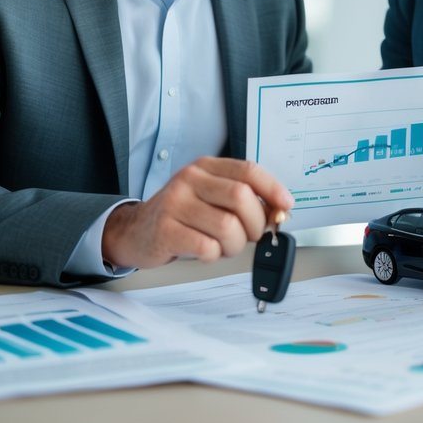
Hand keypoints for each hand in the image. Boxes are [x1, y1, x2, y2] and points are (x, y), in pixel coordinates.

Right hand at [102, 157, 293, 268]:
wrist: (136, 231)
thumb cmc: (182, 216)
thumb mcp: (212, 198)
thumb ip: (244, 199)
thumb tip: (280, 211)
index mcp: (206, 167)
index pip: (248, 171)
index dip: (273, 189)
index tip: (285, 207)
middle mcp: (190, 179)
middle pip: (241, 198)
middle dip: (255, 224)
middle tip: (250, 236)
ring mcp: (175, 203)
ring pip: (227, 226)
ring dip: (235, 245)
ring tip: (223, 246)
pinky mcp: (165, 230)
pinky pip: (206, 247)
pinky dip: (214, 255)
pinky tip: (204, 251)